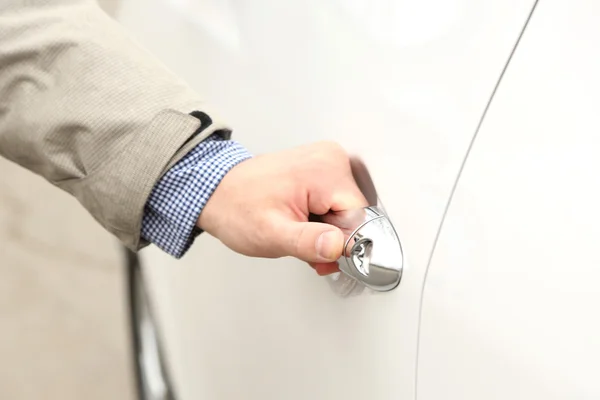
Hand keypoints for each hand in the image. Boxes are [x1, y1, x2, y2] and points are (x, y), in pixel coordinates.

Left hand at [197, 141, 367, 274]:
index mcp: (325, 171)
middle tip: (304, 246)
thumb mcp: (271, 234)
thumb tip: (339, 246)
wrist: (217, 191)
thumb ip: (308, 242)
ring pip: (346, 210)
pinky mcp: (321, 166)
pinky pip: (336, 200)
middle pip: (353, 214)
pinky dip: (322, 217)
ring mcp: (327, 159)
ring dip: (326, 230)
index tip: (323, 256)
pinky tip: (302, 219)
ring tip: (297, 229)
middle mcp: (331, 158)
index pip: (360, 219)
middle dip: (333, 239)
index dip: (343, 244)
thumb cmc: (238, 208)